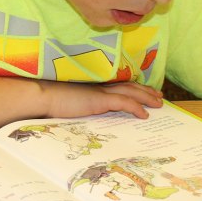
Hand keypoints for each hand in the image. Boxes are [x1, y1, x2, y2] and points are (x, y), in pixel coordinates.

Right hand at [38, 79, 163, 119]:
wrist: (42, 97)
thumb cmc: (50, 102)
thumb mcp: (70, 105)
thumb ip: (81, 106)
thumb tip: (85, 112)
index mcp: (93, 87)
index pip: (118, 85)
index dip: (134, 88)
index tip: (145, 92)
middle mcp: (99, 86)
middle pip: (129, 85)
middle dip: (146, 90)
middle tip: (159, 97)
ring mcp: (100, 92)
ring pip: (131, 92)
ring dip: (146, 97)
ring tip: (158, 104)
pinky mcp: (99, 100)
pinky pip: (123, 103)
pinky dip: (136, 107)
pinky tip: (144, 115)